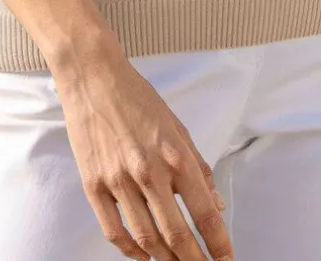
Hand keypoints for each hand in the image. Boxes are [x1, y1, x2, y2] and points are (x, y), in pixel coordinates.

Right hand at [53, 47, 233, 259]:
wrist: (94, 77)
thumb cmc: (138, 98)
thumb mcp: (177, 127)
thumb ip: (198, 167)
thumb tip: (215, 204)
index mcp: (175, 155)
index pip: (204, 213)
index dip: (219, 243)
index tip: (226, 260)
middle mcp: (149, 172)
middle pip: (177, 235)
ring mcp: (119, 181)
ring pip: (147, 239)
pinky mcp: (93, 184)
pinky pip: (114, 231)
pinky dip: (131, 251)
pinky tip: (142, 256)